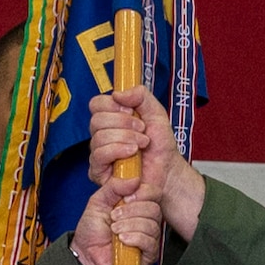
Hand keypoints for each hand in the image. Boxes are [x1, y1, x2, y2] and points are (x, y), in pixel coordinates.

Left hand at [72, 181, 161, 264]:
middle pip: (154, 209)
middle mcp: (145, 220)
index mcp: (136, 205)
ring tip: (114, 230)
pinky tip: (122, 240)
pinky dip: (134, 238)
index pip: (154, 193)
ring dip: (129, 225)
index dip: (143, 193)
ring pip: (151, 225)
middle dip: (131, 211)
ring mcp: (148, 237)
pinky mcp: (148, 254)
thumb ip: (114, 187)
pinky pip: (150, 242)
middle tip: (114, 216)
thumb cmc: (92, 231)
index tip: (126, 198)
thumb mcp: (98, 201)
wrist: (86, 254)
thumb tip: (135, 179)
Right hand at [89, 87, 205, 240]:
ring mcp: (98, 154)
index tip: (131, 110)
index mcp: (110, 119)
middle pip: (97, 120)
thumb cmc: (160, 145)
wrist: (168, 170)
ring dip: (125, 137)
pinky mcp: (99, 171)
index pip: (96, 104)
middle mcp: (101, 135)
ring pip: (99, 137)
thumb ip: (141, 95)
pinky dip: (118, 150)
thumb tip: (118, 93)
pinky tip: (133, 153)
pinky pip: (100, 155)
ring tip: (142, 143)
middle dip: (123, 123)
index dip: (112, 105)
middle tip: (142, 130)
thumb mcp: (156, 112)